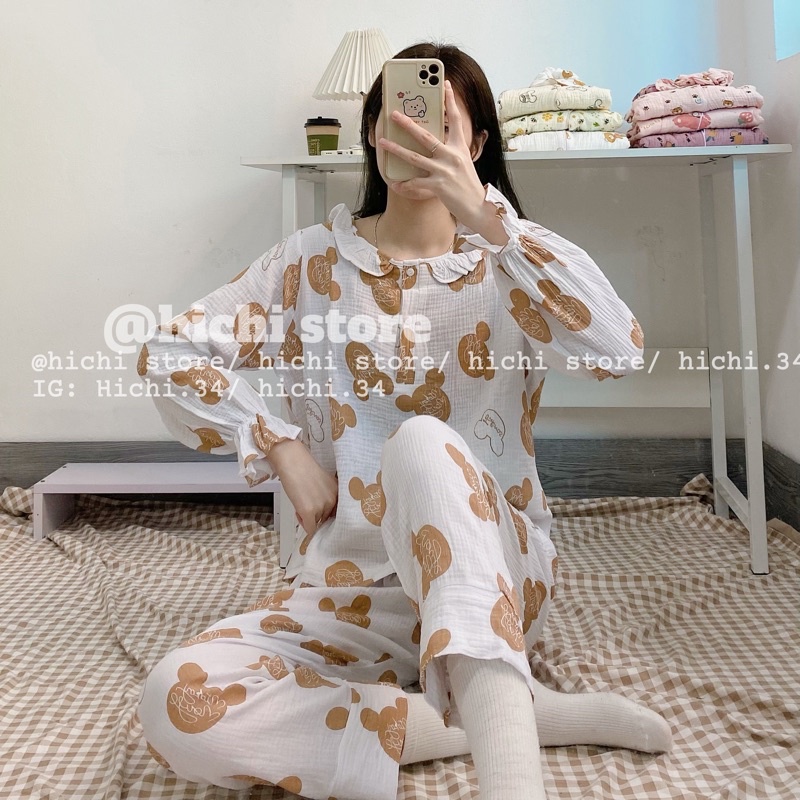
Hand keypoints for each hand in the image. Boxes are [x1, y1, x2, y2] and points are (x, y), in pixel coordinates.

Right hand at [267, 438, 337, 536]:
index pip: (336, 512)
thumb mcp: (323, 483)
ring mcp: (322, 507)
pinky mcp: (309, 512)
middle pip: (326, 518)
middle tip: (305, 504)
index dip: (326, 512)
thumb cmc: (303, 467)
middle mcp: (333, 500)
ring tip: (300, 503)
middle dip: (316, 515)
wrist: (292, 460)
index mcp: (338, 492)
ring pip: (316, 523)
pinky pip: (309, 528)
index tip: (320, 514)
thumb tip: (322, 511)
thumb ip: (326, 496)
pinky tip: (298, 513)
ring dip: (308, 518)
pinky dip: (304, 525)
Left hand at [378, 79, 486, 221]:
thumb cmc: (468, 185)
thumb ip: (451, 151)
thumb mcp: (464, 163)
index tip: (446, 84)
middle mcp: (452, 156)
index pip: (456, 119)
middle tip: (394, 114)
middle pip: (426, 136)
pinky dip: (404, 185)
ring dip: (396, 149)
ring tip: (383, 142)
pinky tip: (395, 184)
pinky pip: (416, 184)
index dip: (450, 100)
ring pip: (415, 157)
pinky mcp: (438, 186)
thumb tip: (434, 143)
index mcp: (459, 148)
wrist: (477, 207)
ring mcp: (444, 171)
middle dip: (408, 124)